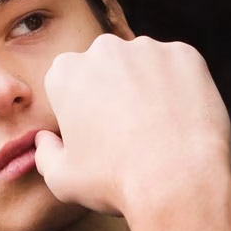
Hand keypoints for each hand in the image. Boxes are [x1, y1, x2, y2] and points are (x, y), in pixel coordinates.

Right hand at [35, 35, 230, 230]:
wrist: (177, 180)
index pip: (69, 81)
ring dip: (148, 85)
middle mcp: (104, 49)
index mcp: (66, 72)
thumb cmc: (115, 181)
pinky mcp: (186, 54)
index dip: (81, 106)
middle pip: (106, 66)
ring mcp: (148, 48)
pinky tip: (183, 117)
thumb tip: (45, 140)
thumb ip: (46, 153)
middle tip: (129, 128)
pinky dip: (181, 86)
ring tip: (159, 126)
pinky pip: (180, 67)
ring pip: (144, 64)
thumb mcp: (62, 179)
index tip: (96, 130)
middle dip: (113, 89)